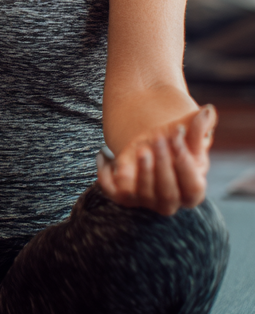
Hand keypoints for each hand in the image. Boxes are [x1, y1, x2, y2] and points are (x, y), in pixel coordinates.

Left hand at [98, 105, 215, 215]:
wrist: (147, 146)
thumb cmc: (172, 142)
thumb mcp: (186, 134)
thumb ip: (198, 126)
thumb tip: (207, 110)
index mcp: (192, 192)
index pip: (193, 188)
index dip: (186, 164)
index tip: (178, 137)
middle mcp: (170, 202)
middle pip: (168, 193)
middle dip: (163, 165)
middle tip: (157, 138)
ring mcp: (145, 201)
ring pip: (143, 195)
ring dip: (142, 172)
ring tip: (141, 147)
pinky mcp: (123, 196)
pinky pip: (112, 192)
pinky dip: (106, 176)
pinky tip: (106, 155)